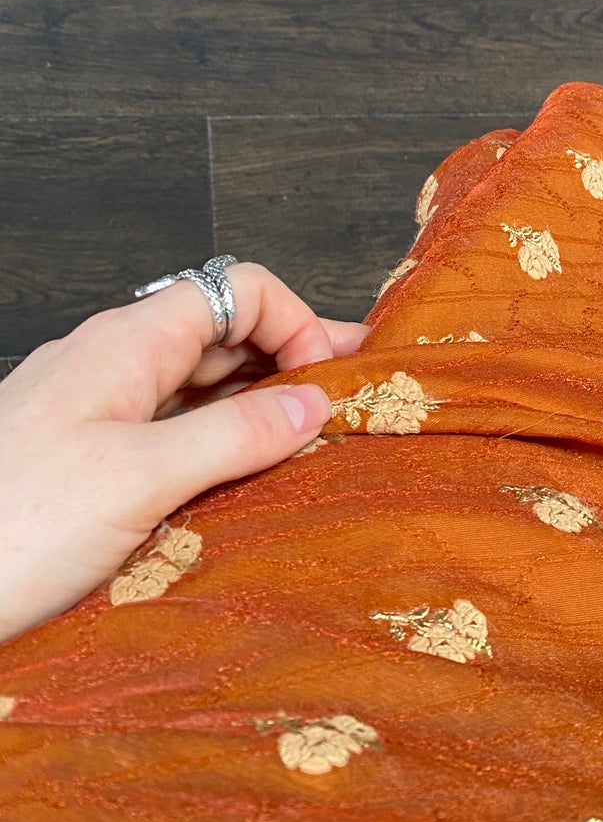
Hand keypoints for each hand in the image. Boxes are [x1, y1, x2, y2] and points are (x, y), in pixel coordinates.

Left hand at [0, 265, 367, 642]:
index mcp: (124, 344)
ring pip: (194, 389)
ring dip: (254, 412)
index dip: (298, 321)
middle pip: (221, 335)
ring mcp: (89, 414)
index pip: (237, 289)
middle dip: (289, 364)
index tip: (335, 380)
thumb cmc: (9, 532)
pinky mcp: (77, 464)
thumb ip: (235, 436)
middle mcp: (107, 366)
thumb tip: (312, 403)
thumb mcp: (141, 481)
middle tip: (350, 409)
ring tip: (309, 452)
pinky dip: (213, 451)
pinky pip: (164, 436)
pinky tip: (239, 489)